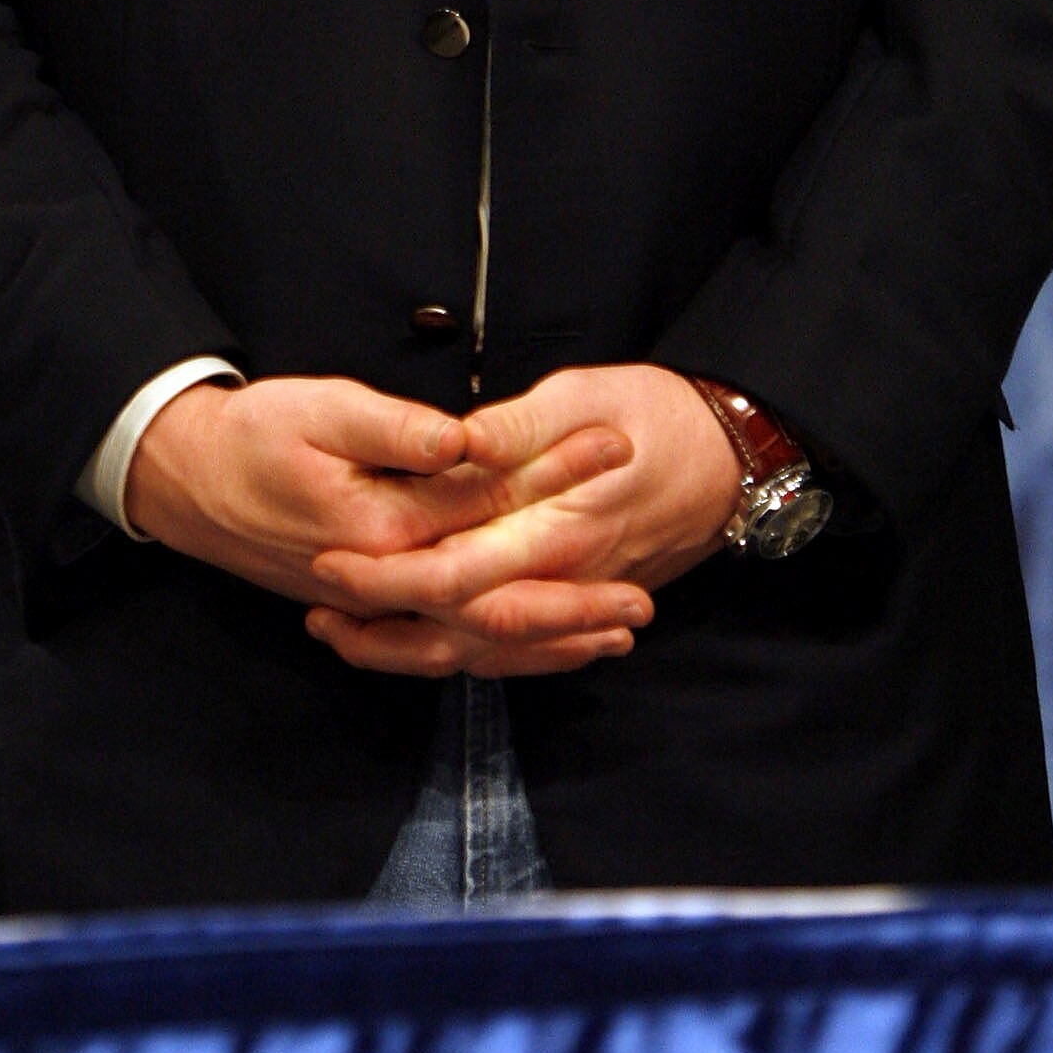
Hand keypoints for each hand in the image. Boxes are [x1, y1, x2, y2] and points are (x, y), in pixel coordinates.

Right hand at [124, 375, 648, 637]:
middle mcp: (387, 582)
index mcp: (381, 530)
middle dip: (574, 599)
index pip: (488, 508)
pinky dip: (505, 653)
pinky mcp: (376, 611)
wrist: (188, 481)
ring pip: (478, 640)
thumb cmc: (254, 436)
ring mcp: (380, 606)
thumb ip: (393, 428)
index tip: (616, 449)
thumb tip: (464, 440)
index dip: (556, 477)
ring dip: (550, 639)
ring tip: (618, 633)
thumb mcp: (318, 408)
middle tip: (645, 598)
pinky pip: (451, 648)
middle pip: (497, 603)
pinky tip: (547, 648)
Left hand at [306, 365, 738, 677]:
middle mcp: (561, 580)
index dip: (389, 579)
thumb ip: (517, 428)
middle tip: (319, 611)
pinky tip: (416, 646)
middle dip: (384, 627)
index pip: (457, 576)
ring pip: (482, 652)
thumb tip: (457, 441)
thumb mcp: (585, 395)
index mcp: (556, 529)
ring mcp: (571, 600)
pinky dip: (461, 656)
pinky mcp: (577, 600)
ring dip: (410, 650)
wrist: (732, 459)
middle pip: (459, 629)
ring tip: (342, 636)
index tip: (330, 566)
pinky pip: (516, 652)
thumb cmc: (656, 414)